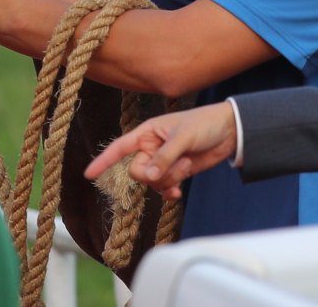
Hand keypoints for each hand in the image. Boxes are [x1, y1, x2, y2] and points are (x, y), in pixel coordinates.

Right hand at [84, 102, 239, 198]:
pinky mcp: (175, 172)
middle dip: (154, 174)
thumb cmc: (204, 124)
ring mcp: (163, 162)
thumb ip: (164, 157)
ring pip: (152, 182)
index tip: (88, 175)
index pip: (120, 148)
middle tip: (176, 162)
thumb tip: (147, 178)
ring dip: (169, 179)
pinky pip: (163, 189)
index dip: (103, 160)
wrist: (229, 131)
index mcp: (148, 133)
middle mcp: (151, 148)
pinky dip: (169, 192)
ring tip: (187, 163)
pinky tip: (177, 194)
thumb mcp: (184, 137)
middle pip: (137, 172)